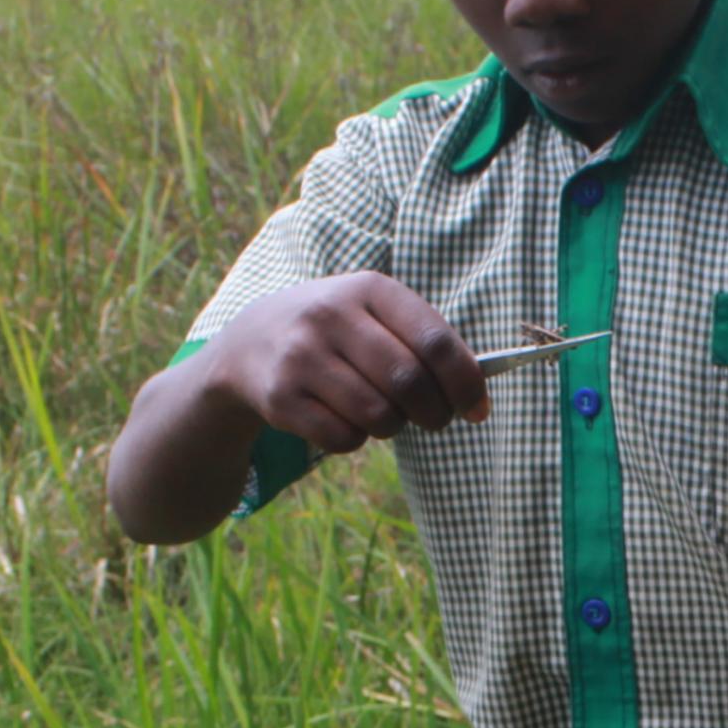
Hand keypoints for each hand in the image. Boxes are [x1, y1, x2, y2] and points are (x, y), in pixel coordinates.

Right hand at [210, 272, 488, 454]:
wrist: (250, 341)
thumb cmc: (338, 333)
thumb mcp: (375, 315)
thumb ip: (426, 344)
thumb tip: (478, 398)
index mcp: (369, 288)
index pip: (435, 341)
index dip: (465, 382)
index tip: (478, 408)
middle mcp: (331, 315)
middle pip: (409, 383)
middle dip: (434, 412)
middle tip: (435, 419)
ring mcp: (301, 356)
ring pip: (378, 416)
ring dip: (392, 426)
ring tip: (380, 410)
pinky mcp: (280, 397)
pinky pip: (344, 438)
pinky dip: (355, 439)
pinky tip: (343, 418)